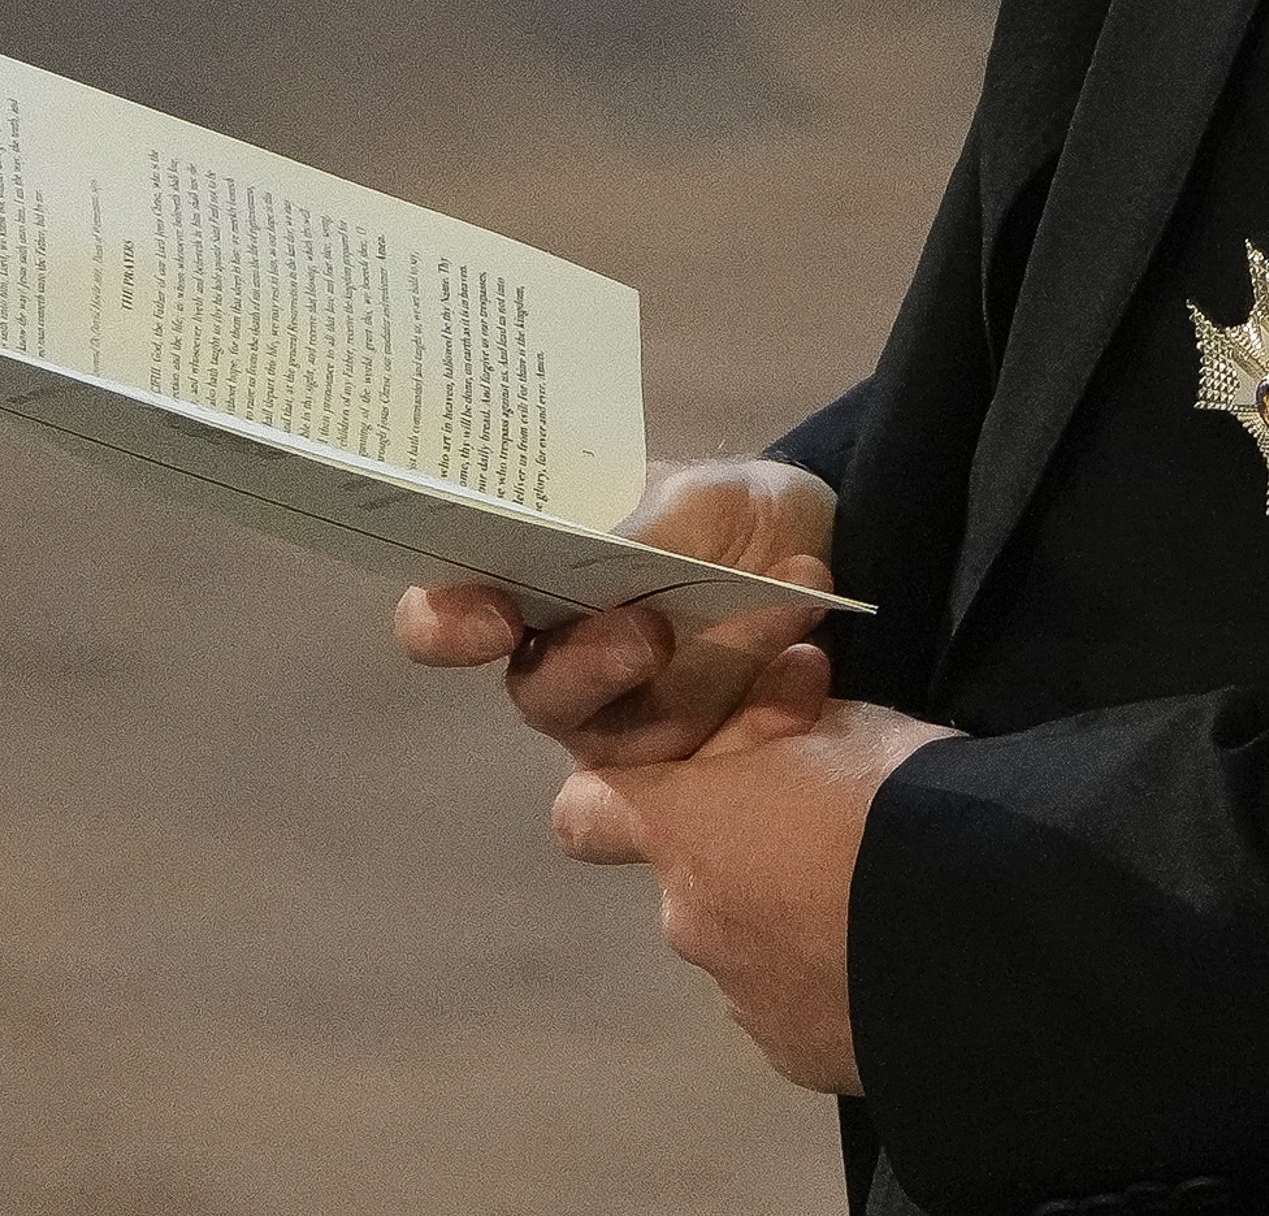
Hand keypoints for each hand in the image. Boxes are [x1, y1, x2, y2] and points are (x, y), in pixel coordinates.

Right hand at [392, 455, 840, 767]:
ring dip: (705, 680)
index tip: (495, 615)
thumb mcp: (703, 494)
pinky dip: (767, 715)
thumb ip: (647, 527)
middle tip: (652, 634)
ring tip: (777, 622)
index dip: (446, 624)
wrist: (824, 554)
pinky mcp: (695, 774)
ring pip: (624, 743)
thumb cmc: (731, 517)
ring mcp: (625, 729)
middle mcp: (561, 669)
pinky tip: (807, 666)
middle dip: (592, 666)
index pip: (443, 618)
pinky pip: (712, 774)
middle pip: (538, 695)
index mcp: (531, 586)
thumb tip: (603, 550)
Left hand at [554, 687, 963, 1094]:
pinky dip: (823, 983)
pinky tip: (884, 961)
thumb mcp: (840, 726)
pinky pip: (791, 1007)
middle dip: (743, 860)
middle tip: (831, 836)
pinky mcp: (791, 1053)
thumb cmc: (902, 799)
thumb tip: (774, 720)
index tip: (670, 790)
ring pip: (742, 948)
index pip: (585, 812)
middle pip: (688, 881)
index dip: (613, 798)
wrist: (981, 923)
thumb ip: (779, 732)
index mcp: (688, 829)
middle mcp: (689, 920)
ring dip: (787, 924)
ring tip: (874, 903)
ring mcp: (738, 997)